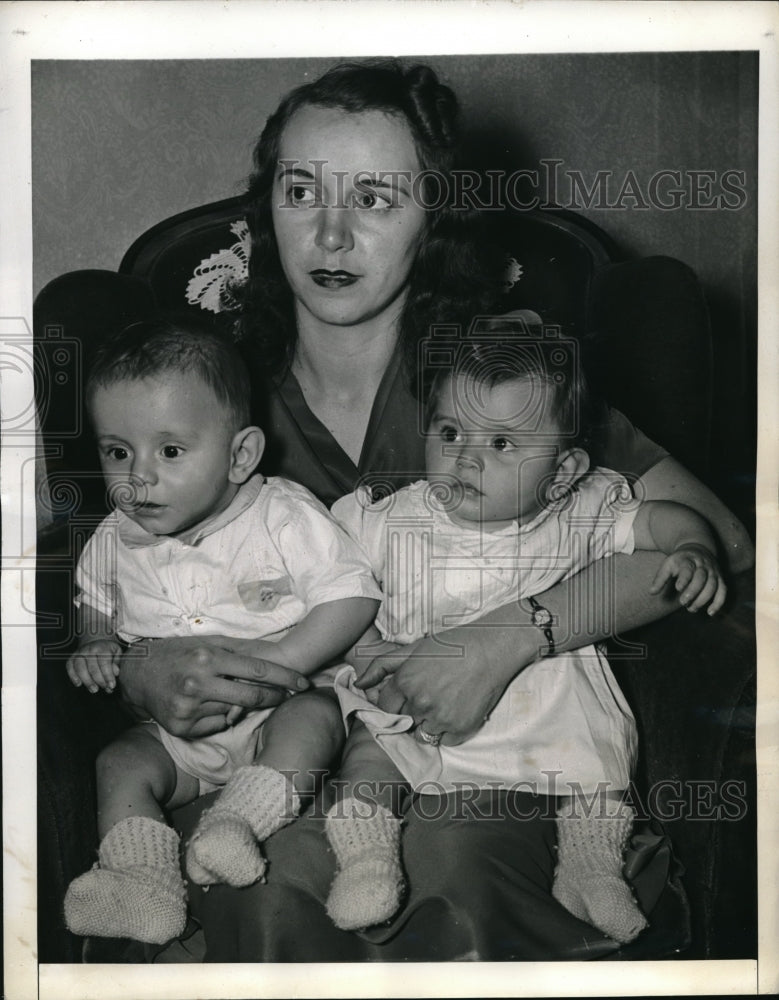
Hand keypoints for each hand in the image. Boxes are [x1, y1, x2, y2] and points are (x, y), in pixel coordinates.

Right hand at [66, 639, 121, 692]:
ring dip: (87, 681)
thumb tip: (115, 673)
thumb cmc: (108, 651)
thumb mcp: (117, 653)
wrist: (96, 643)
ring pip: (80, 668)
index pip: (104, 663)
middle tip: (105, 688)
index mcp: (102, 647)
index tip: (112, 685)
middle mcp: (89, 649)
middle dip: (99, 681)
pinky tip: (79, 684)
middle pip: (92, 668)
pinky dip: (73, 676)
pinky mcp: (71, 658)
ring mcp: (79, 653)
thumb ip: (117, 663)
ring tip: (94, 690)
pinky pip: (69, 667)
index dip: (108, 676)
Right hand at [118, 636, 309, 737]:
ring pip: (234, 711)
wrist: (136, 674)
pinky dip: (221, 716)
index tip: (303, 683)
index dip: (285, 678)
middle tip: (288, 695)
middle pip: (252, 695)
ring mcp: (189, 706)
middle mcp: (199, 682)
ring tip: (235, 694)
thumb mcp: (205, 642)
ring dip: (242, 705)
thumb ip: (236, 650)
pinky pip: (216, 724)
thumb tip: (270, 658)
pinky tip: (211, 705)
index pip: (258, 670)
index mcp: (208, 657)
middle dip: (275, 696)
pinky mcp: (182, 726)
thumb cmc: (176, 653)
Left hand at [357, 627, 528, 744]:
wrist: (491, 648)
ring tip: (443, 704)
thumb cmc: (452, 645)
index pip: (385, 708)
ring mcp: (440, 717)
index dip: (394, 705)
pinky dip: (448, 731)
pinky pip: (444, 741)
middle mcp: (419, 702)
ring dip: (428, 724)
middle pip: (403, 722)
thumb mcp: (413, 649)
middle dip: (411, 713)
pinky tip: (457, 711)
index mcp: (405, 681)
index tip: (405, 700)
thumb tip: (358, 684)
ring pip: (422, 734)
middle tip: (429, 698)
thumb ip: (381, 665)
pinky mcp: (460, 728)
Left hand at [650, 543, 726, 614]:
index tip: (678, 588)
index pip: (688, 569)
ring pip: (713, 586)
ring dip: (703, 600)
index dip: (684, 579)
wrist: (698, 548)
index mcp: (688, 560)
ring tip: (691, 609)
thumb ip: (660, 578)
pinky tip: (710, 612)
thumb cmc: (680, 560)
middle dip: (693, 592)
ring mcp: (713, 572)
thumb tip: (652, 592)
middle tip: (683, 602)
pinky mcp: (720, 578)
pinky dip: (718, 602)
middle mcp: (703, 565)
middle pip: (702, 578)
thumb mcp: (668, 564)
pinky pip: (723, 591)